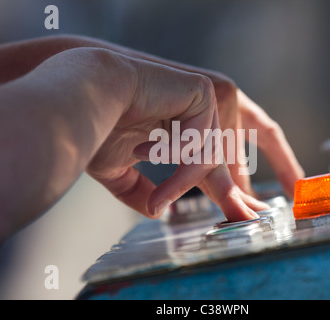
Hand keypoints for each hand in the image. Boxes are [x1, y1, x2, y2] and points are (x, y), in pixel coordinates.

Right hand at [83, 53, 268, 220]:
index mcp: (182, 131)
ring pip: (208, 159)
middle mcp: (197, 116)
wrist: (85, 95)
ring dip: (181, 183)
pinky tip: (143, 149)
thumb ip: (141, 189)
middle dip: (235, 194)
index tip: (242, 215)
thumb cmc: (98, 128)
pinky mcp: (203, 92)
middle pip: (226, 163)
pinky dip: (173, 153)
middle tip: (244, 219)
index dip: (232, 191)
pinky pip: (200, 140)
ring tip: (158, 201)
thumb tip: (157, 211)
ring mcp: (202, 103)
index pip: (215, 165)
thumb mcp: (121, 170)